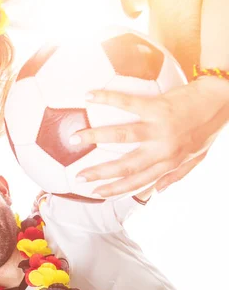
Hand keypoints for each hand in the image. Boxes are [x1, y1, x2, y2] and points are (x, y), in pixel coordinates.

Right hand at [71, 77, 228, 196]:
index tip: (95, 193)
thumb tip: (156, 192)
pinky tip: (89, 96)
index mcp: (168, 162)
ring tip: (74, 138)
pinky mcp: (157, 107)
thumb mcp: (195, 158)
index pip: (136, 182)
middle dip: (99, 173)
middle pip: (124, 166)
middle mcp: (161, 149)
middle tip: (78, 176)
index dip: (115, 190)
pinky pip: (127, 103)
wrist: (223, 100)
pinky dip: (106, 98)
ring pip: (120, 137)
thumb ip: (175, 175)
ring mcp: (158, 128)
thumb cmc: (208, 128)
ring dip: (94, 137)